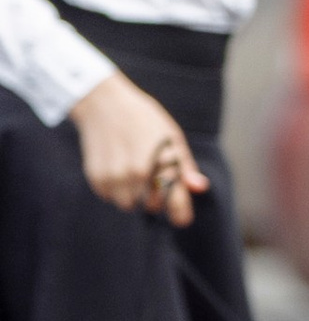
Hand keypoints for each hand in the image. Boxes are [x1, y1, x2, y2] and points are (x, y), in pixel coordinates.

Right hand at [72, 70, 205, 224]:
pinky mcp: (96, 177)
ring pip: (128, 205)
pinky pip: (108, 196)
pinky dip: (113, 188)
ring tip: (133, 173)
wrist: (104, 103)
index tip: (181, 217)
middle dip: (154, 199)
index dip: (180, 214)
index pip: (176, 204)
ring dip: (132, 195)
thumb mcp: (171, 137)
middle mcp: (138, 174)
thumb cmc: (144, 119)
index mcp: (162, 164)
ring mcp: (115, 177)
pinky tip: (116, 168)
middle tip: (152, 179)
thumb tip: (200, 188)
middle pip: (151, 208)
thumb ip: (185, 166)